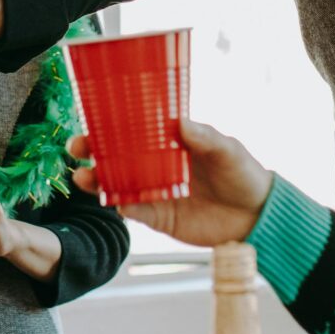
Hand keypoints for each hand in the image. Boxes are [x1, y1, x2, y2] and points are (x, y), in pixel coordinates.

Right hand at [68, 118, 269, 247]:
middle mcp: (157, 165)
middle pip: (116, 156)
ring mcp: (155, 191)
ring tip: (83, 176)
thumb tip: (180, 122)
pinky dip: (119, 205)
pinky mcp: (159, 217)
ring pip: (117, 183)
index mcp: (170, 142)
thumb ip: (205, 137)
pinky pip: (133, 210)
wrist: (257, 216)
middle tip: (77, 146)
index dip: (111, 123)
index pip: (134, 129)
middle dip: (92, 150)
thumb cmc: (244, 174)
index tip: (91, 116)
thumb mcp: (228, 150)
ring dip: (97, 180)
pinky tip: (111, 200)